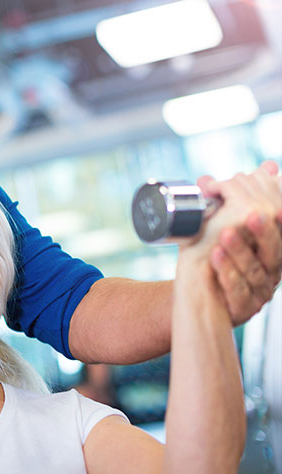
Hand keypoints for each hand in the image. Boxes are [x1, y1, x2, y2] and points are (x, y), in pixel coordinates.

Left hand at [194, 161, 281, 324]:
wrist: (200, 300)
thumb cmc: (215, 258)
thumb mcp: (229, 227)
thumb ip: (248, 201)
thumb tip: (267, 165)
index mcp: (273, 253)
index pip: (280, 234)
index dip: (280, 220)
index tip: (271, 205)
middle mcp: (271, 273)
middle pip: (274, 252)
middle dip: (263, 231)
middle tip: (250, 213)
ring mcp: (258, 292)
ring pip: (254, 271)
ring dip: (240, 249)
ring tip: (224, 232)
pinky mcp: (241, 307)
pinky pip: (236, 290)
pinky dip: (226, 272)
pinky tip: (214, 256)